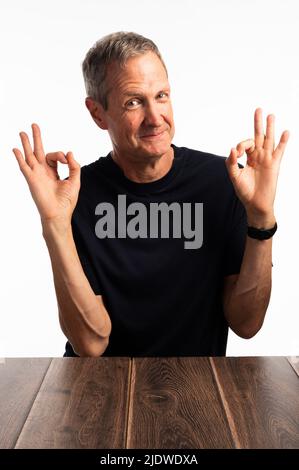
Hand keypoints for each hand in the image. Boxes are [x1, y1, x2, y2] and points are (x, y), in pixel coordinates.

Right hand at [13, 123, 80, 228]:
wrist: (58, 213)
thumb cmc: (66, 201)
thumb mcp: (75, 181)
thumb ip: (74, 166)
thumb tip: (69, 152)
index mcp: (53, 173)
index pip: (55, 156)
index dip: (61, 155)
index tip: (66, 159)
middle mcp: (43, 172)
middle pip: (39, 151)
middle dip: (37, 138)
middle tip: (34, 125)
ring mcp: (36, 175)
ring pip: (29, 155)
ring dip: (26, 143)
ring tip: (22, 132)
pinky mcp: (31, 179)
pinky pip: (23, 166)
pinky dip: (19, 157)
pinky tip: (15, 148)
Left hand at [225, 108, 289, 226]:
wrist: (256, 204)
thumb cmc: (245, 191)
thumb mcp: (234, 176)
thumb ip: (231, 163)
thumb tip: (232, 148)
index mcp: (248, 158)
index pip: (245, 145)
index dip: (241, 145)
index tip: (237, 153)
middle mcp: (258, 156)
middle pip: (258, 136)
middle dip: (258, 123)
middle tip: (258, 109)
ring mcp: (267, 159)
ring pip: (269, 140)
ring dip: (270, 127)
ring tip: (270, 115)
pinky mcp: (274, 164)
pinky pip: (280, 151)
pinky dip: (283, 141)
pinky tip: (286, 132)